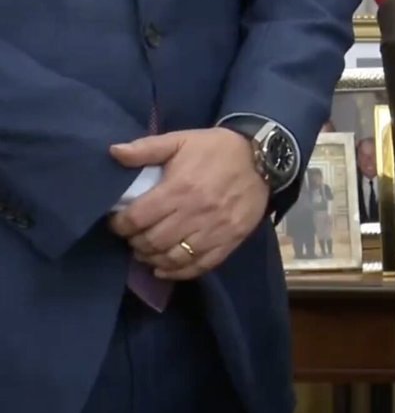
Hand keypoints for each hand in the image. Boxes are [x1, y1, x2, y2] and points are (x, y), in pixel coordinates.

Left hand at [108, 128, 270, 279]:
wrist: (262, 159)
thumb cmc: (215, 149)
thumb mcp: (180, 140)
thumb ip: (146, 148)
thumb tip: (114, 152)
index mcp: (179, 189)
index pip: (138, 218)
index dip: (120, 225)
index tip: (117, 223)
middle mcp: (195, 213)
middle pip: (153, 241)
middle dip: (135, 242)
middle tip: (132, 237)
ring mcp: (214, 231)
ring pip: (174, 257)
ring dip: (153, 259)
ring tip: (146, 253)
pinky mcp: (230, 241)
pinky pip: (201, 265)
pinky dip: (179, 272)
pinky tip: (165, 269)